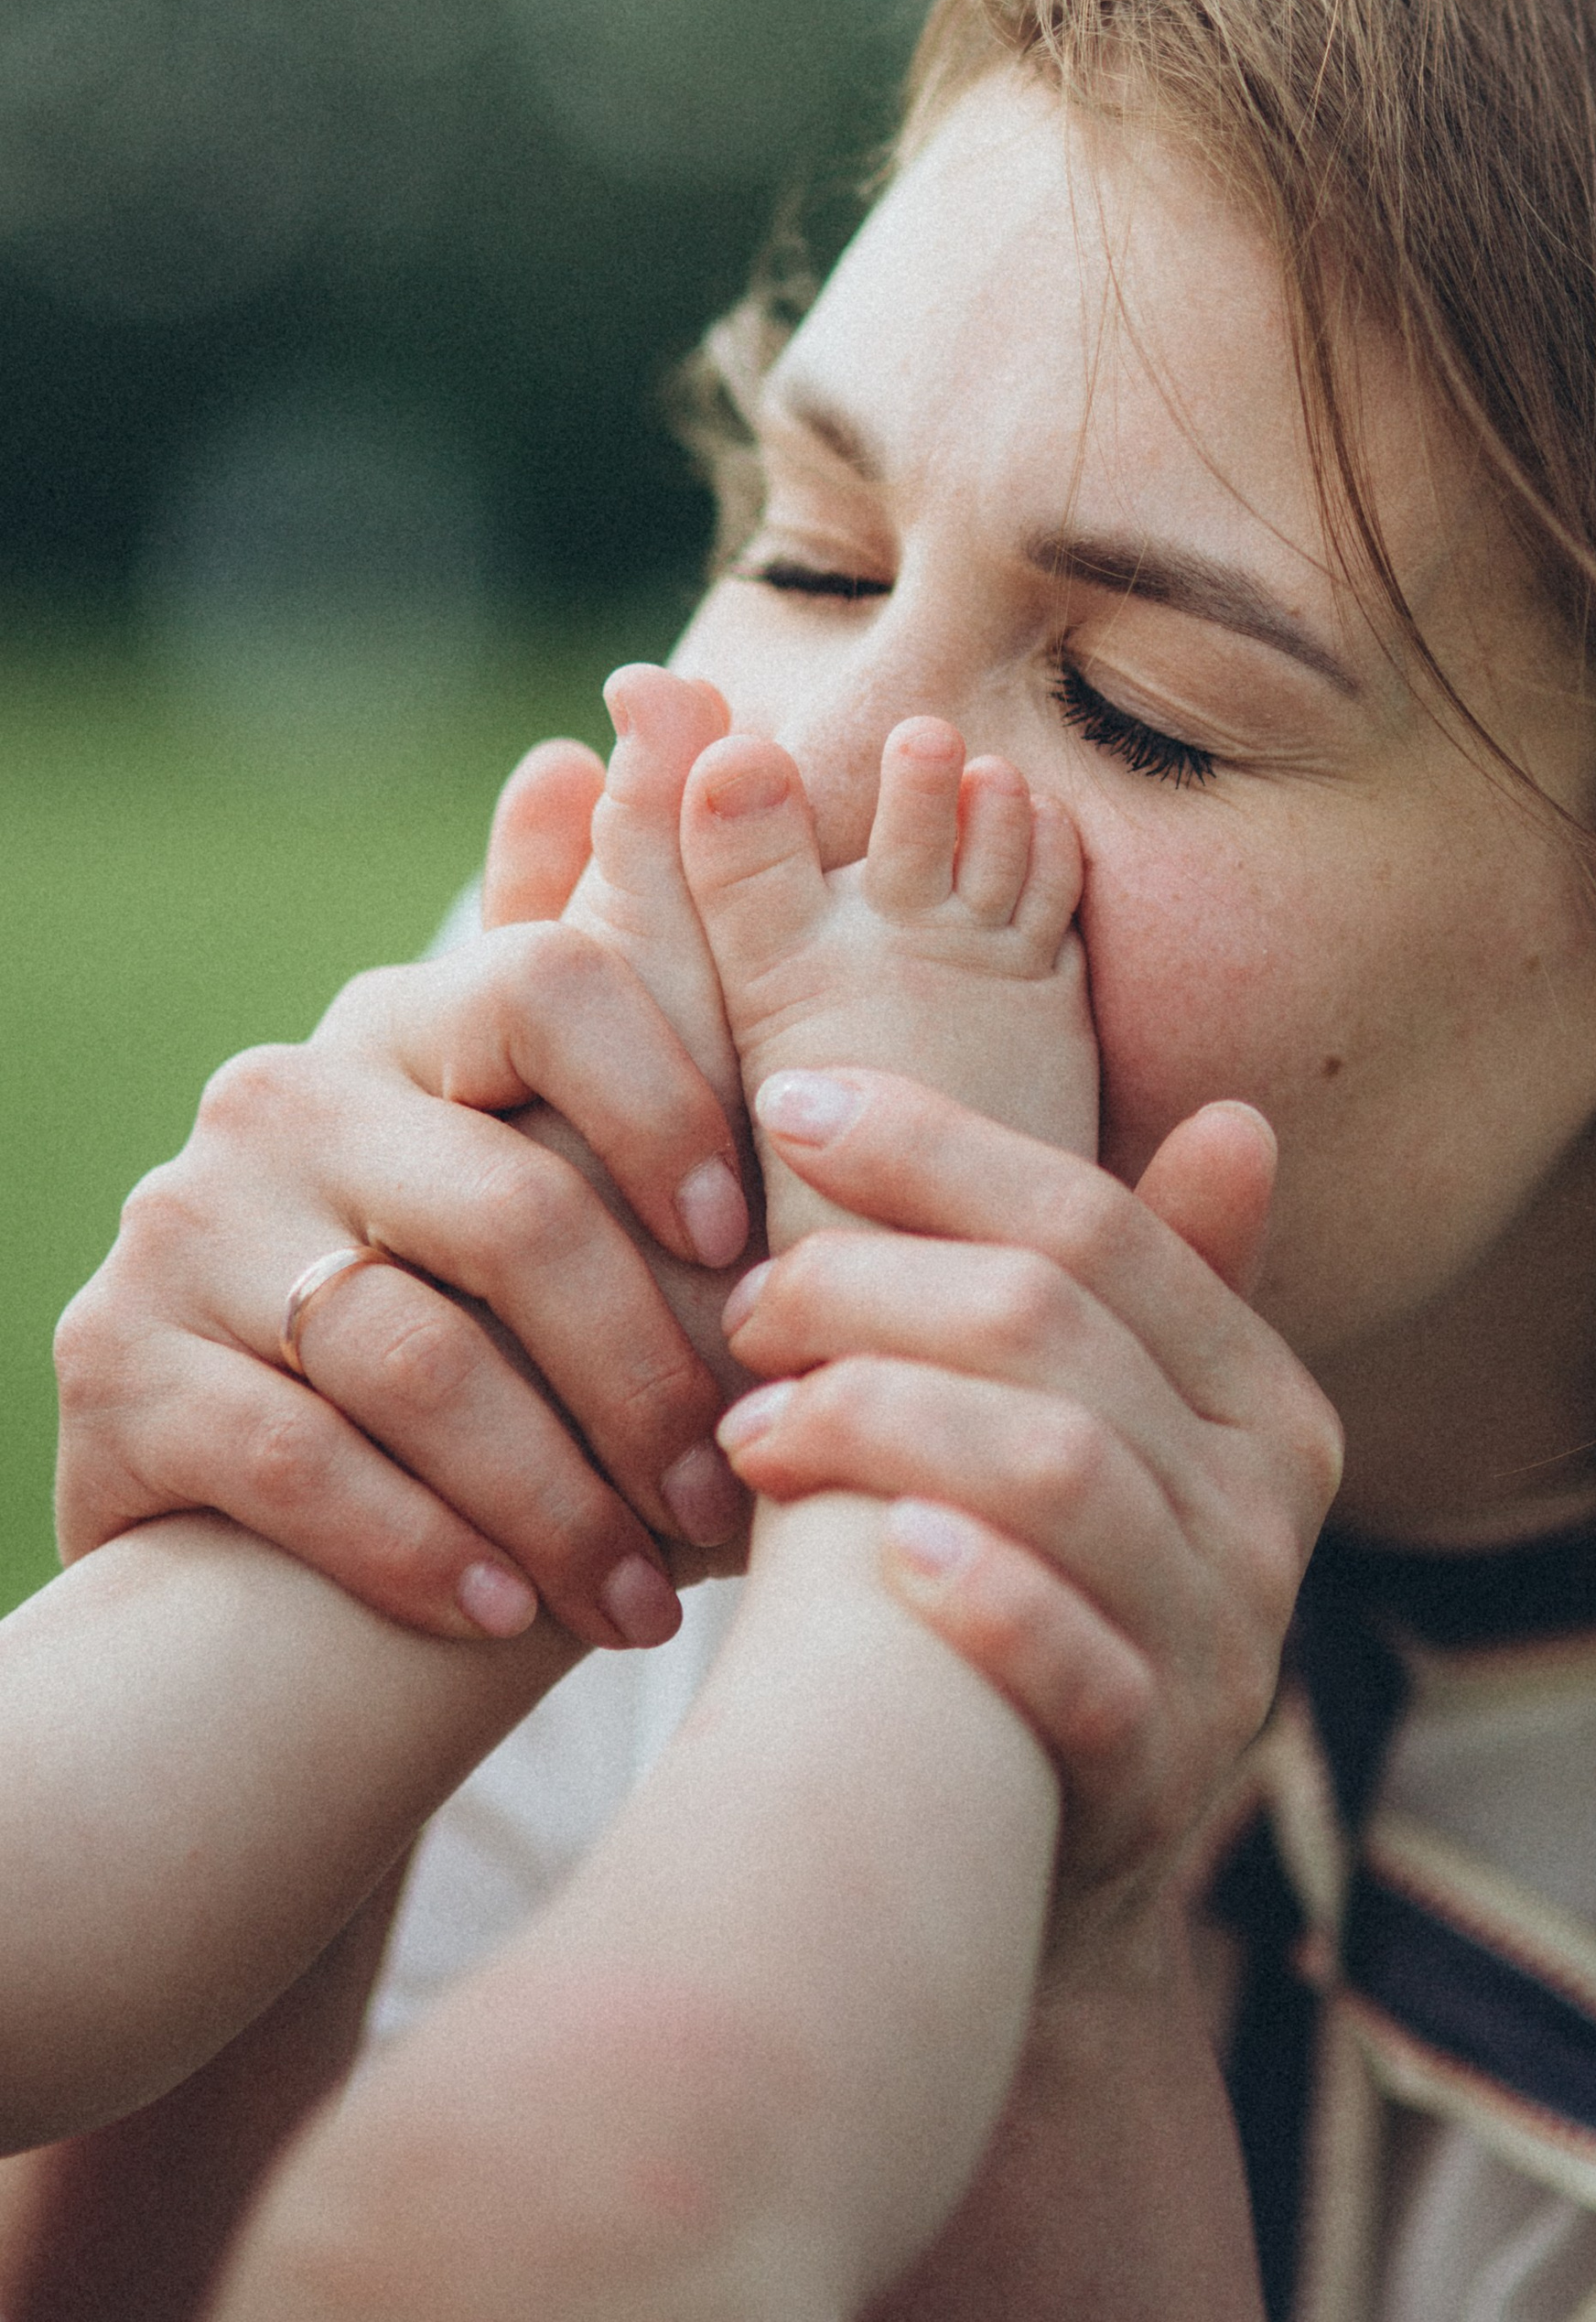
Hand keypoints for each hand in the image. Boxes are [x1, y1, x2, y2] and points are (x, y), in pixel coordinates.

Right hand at [53, 743, 754, 1651]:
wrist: (294, 1533)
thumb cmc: (503, 1334)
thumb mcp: (581, 1155)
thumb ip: (639, 949)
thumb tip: (669, 706)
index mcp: (410, 1019)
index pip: (555, 981)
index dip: (671, 1107)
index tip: (751, 1243)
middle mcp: (281, 1093)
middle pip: (509, 1208)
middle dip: (646, 1371)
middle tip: (730, 1487)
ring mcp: (181, 1227)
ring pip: (414, 1353)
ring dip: (554, 1493)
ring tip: (647, 1597)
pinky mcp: (111, 1367)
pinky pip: (294, 1457)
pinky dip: (421, 1547)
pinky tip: (504, 1621)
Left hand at [713, 1070, 1341, 1946]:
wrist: (1017, 1876)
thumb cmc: (1027, 1591)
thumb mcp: (1093, 1436)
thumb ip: (1133, 1288)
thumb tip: (1240, 1121)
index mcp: (1263, 1397)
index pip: (1098, 1223)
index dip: (938, 1149)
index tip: (789, 1100)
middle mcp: (1270, 1509)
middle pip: (1054, 1330)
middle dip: (871, 1286)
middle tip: (743, 1300)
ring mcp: (1226, 1645)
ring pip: (1055, 1468)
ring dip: (880, 1419)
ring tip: (748, 1426)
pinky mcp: (1158, 1772)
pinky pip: (1077, 1662)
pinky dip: (982, 1595)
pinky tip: (881, 1554)